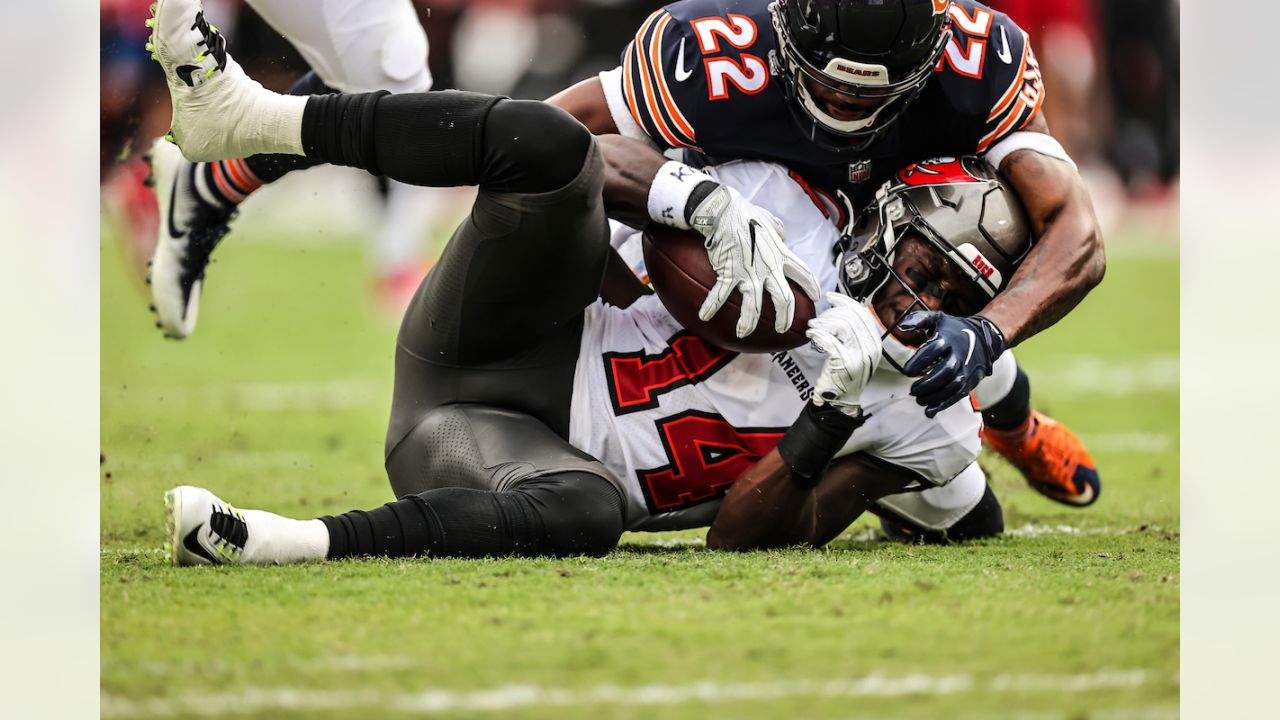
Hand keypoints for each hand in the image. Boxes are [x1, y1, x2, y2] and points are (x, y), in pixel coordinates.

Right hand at [690, 184, 820, 337]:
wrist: (724, 211)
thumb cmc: (746, 213)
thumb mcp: (770, 221)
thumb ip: (779, 231)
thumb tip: (782, 236)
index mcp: (781, 254)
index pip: (803, 273)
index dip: (811, 286)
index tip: (815, 297)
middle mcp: (768, 268)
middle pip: (784, 299)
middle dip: (784, 318)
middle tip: (781, 328)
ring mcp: (749, 273)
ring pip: (753, 306)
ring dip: (748, 322)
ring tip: (743, 332)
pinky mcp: (729, 273)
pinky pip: (719, 296)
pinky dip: (711, 307)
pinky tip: (704, 316)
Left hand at [805, 293, 883, 415]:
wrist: (841, 401)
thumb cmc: (844, 375)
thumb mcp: (855, 352)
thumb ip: (853, 333)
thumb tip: (841, 309)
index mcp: (874, 342)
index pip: (862, 313)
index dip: (845, 302)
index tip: (830, 297)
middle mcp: (871, 348)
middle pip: (851, 317)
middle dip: (830, 313)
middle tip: (817, 319)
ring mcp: (859, 356)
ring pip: (842, 326)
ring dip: (823, 323)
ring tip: (812, 327)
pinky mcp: (845, 363)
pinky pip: (831, 340)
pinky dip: (818, 334)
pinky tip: (811, 335)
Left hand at [900, 311, 1005, 417]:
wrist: (984, 338)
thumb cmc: (954, 330)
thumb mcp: (938, 319)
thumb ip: (919, 320)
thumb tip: (902, 326)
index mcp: (949, 339)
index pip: (934, 349)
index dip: (919, 361)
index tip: (907, 371)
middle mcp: (960, 355)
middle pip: (945, 371)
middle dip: (927, 383)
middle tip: (912, 390)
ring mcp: (966, 370)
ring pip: (952, 386)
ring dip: (934, 396)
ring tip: (919, 399)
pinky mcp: (970, 382)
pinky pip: (958, 396)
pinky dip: (943, 405)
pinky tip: (929, 410)